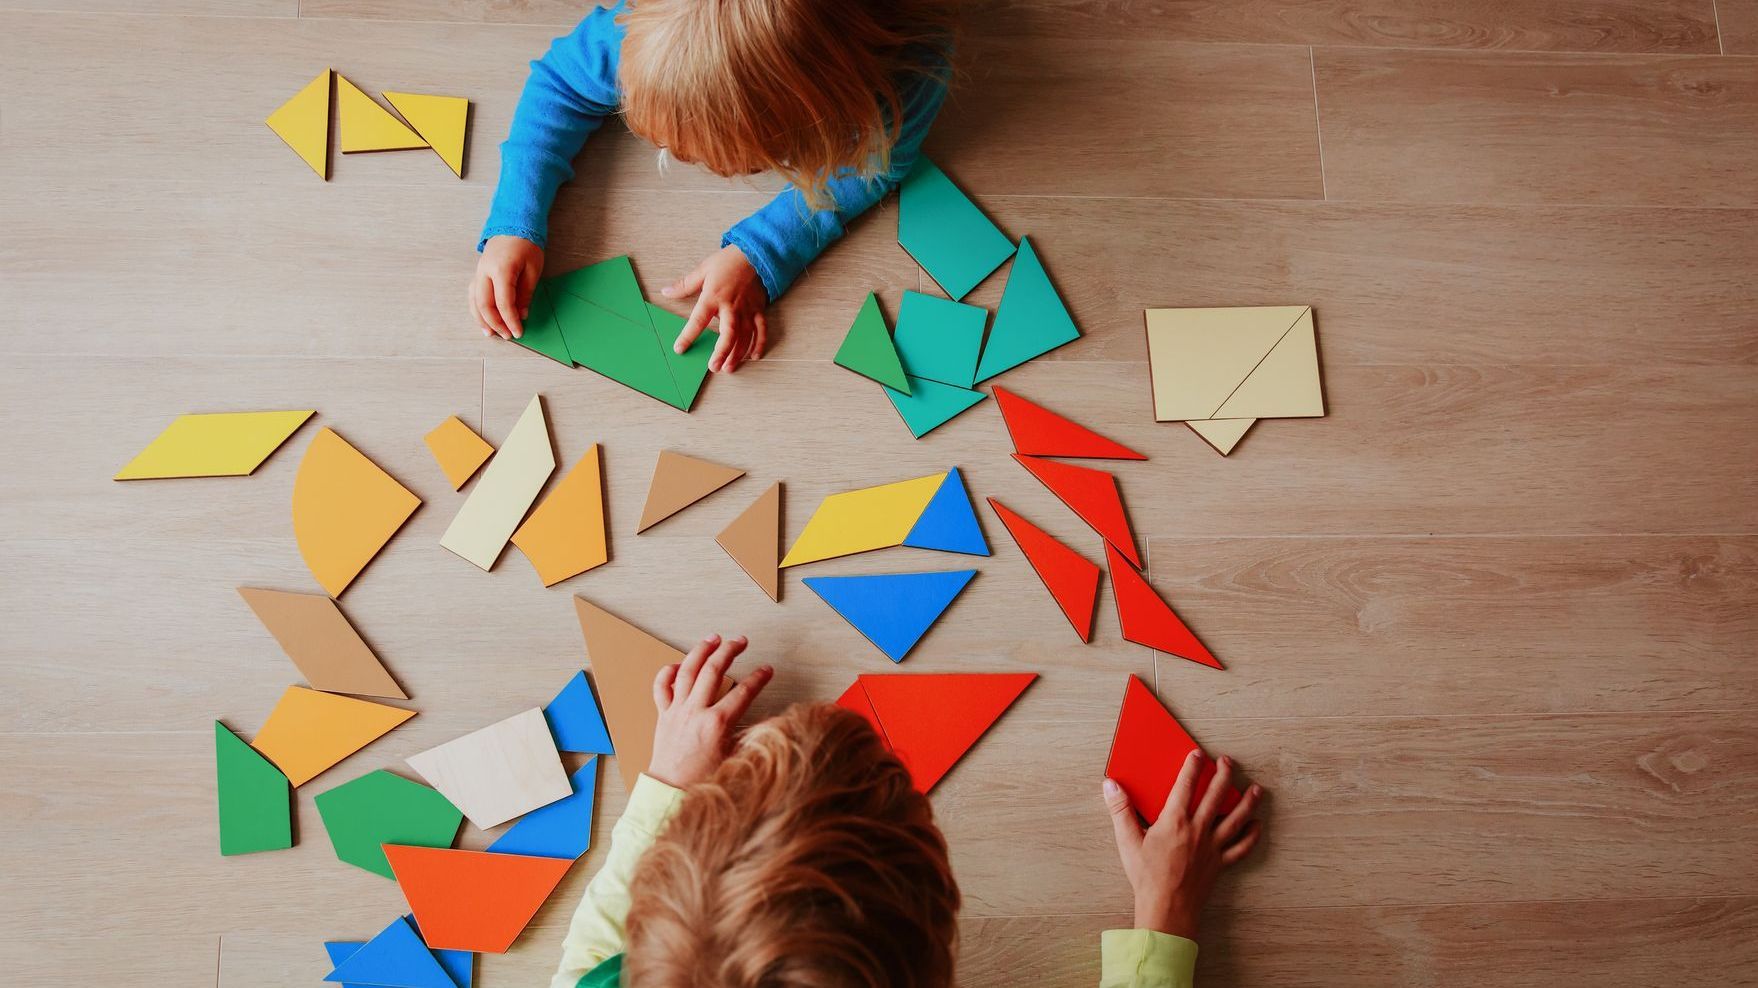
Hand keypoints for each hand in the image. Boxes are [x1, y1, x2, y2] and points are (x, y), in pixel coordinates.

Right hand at [471, 235, 543, 339]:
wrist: (513, 225)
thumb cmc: (526, 246)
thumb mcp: (533, 270)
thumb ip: (526, 294)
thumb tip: (521, 315)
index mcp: (501, 269)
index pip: (503, 302)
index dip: (511, 320)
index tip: (518, 332)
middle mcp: (484, 272)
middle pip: (484, 304)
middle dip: (495, 323)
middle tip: (506, 336)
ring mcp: (478, 272)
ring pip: (474, 301)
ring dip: (481, 319)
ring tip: (490, 334)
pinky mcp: (477, 273)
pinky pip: (473, 294)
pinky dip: (477, 309)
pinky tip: (483, 319)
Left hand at [645, 634, 774, 787]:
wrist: (671, 792)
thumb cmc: (703, 781)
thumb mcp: (736, 759)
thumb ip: (753, 737)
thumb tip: (774, 724)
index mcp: (716, 724)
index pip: (743, 692)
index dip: (758, 678)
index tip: (767, 669)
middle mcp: (695, 712)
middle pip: (714, 671)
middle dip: (730, 651)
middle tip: (741, 641)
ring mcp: (677, 711)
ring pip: (687, 671)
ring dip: (701, 651)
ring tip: (713, 638)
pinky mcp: (663, 715)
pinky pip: (661, 687)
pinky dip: (668, 672)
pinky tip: (679, 663)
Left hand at [663, 244, 768, 372]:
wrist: (755, 253)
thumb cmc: (728, 261)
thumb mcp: (703, 270)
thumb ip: (685, 285)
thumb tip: (666, 292)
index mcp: (714, 296)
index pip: (698, 320)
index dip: (688, 336)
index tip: (680, 349)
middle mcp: (731, 306)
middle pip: (727, 334)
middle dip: (721, 352)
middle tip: (713, 367)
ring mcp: (747, 310)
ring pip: (744, 337)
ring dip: (737, 354)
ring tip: (728, 367)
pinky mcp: (759, 310)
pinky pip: (761, 330)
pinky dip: (758, 344)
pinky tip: (753, 357)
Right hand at [1103, 750, 1263, 939]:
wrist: (1167, 909)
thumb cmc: (1147, 878)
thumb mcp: (1128, 841)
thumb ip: (1120, 810)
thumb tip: (1111, 786)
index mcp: (1175, 822)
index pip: (1185, 785)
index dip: (1192, 767)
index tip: (1198, 754)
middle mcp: (1198, 830)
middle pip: (1215, 796)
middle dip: (1223, 775)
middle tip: (1228, 762)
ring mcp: (1212, 846)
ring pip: (1236, 818)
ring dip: (1247, 802)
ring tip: (1255, 789)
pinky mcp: (1220, 863)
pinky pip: (1241, 847)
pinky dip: (1251, 836)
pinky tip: (1257, 825)